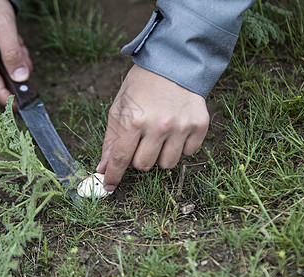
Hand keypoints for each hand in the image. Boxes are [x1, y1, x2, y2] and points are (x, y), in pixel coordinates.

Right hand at [0, 0, 31, 104]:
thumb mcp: (4, 27)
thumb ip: (13, 54)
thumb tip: (21, 78)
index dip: (12, 99)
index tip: (26, 106)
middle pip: (2, 82)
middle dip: (16, 67)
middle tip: (19, 46)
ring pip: (4, 75)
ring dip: (14, 60)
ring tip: (12, 42)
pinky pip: (0, 69)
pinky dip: (9, 58)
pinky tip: (7, 44)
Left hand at [96, 64, 208, 190]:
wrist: (173, 62)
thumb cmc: (141, 86)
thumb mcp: (119, 108)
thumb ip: (111, 140)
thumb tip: (103, 168)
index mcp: (134, 120)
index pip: (120, 159)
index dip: (113, 176)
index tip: (109, 186)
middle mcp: (159, 126)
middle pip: (144, 166)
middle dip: (138, 159)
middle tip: (140, 142)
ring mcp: (182, 126)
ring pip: (166, 164)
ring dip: (159, 155)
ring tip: (159, 135)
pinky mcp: (200, 125)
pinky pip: (188, 154)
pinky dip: (180, 147)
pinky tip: (176, 129)